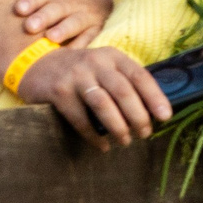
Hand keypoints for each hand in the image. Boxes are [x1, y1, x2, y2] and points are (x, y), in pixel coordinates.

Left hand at [16, 0, 108, 47]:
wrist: (101, 0)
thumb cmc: (62, 11)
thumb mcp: (50, 4)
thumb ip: (28, 14)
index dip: (30, 2)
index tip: (18, 9)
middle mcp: (71, 4)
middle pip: (57, 7)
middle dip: (43, 16)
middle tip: (29, 26)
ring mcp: (87, 16)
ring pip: (75, 21)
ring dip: (63, 28)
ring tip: (52, 37)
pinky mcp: (99, 29)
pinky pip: (91, 37)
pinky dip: (82, 45)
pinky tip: (72, 55)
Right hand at [16, 45, 170, 148]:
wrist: (37, 64)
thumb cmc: (81, 71)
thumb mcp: (103, 67)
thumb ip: (123, 81)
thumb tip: (150, 109)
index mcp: (113, 56)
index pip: (140, 76)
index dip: (155, 97)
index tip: (165, 116)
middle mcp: (96, 63)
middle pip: (123, 91)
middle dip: (138, 116)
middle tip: (145, 134)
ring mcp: (76, 76)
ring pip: (103, 104)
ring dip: (118, 126)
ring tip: (126, 141)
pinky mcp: (58, 91)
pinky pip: (79, 118)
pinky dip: (93, 135)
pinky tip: (102, 145)